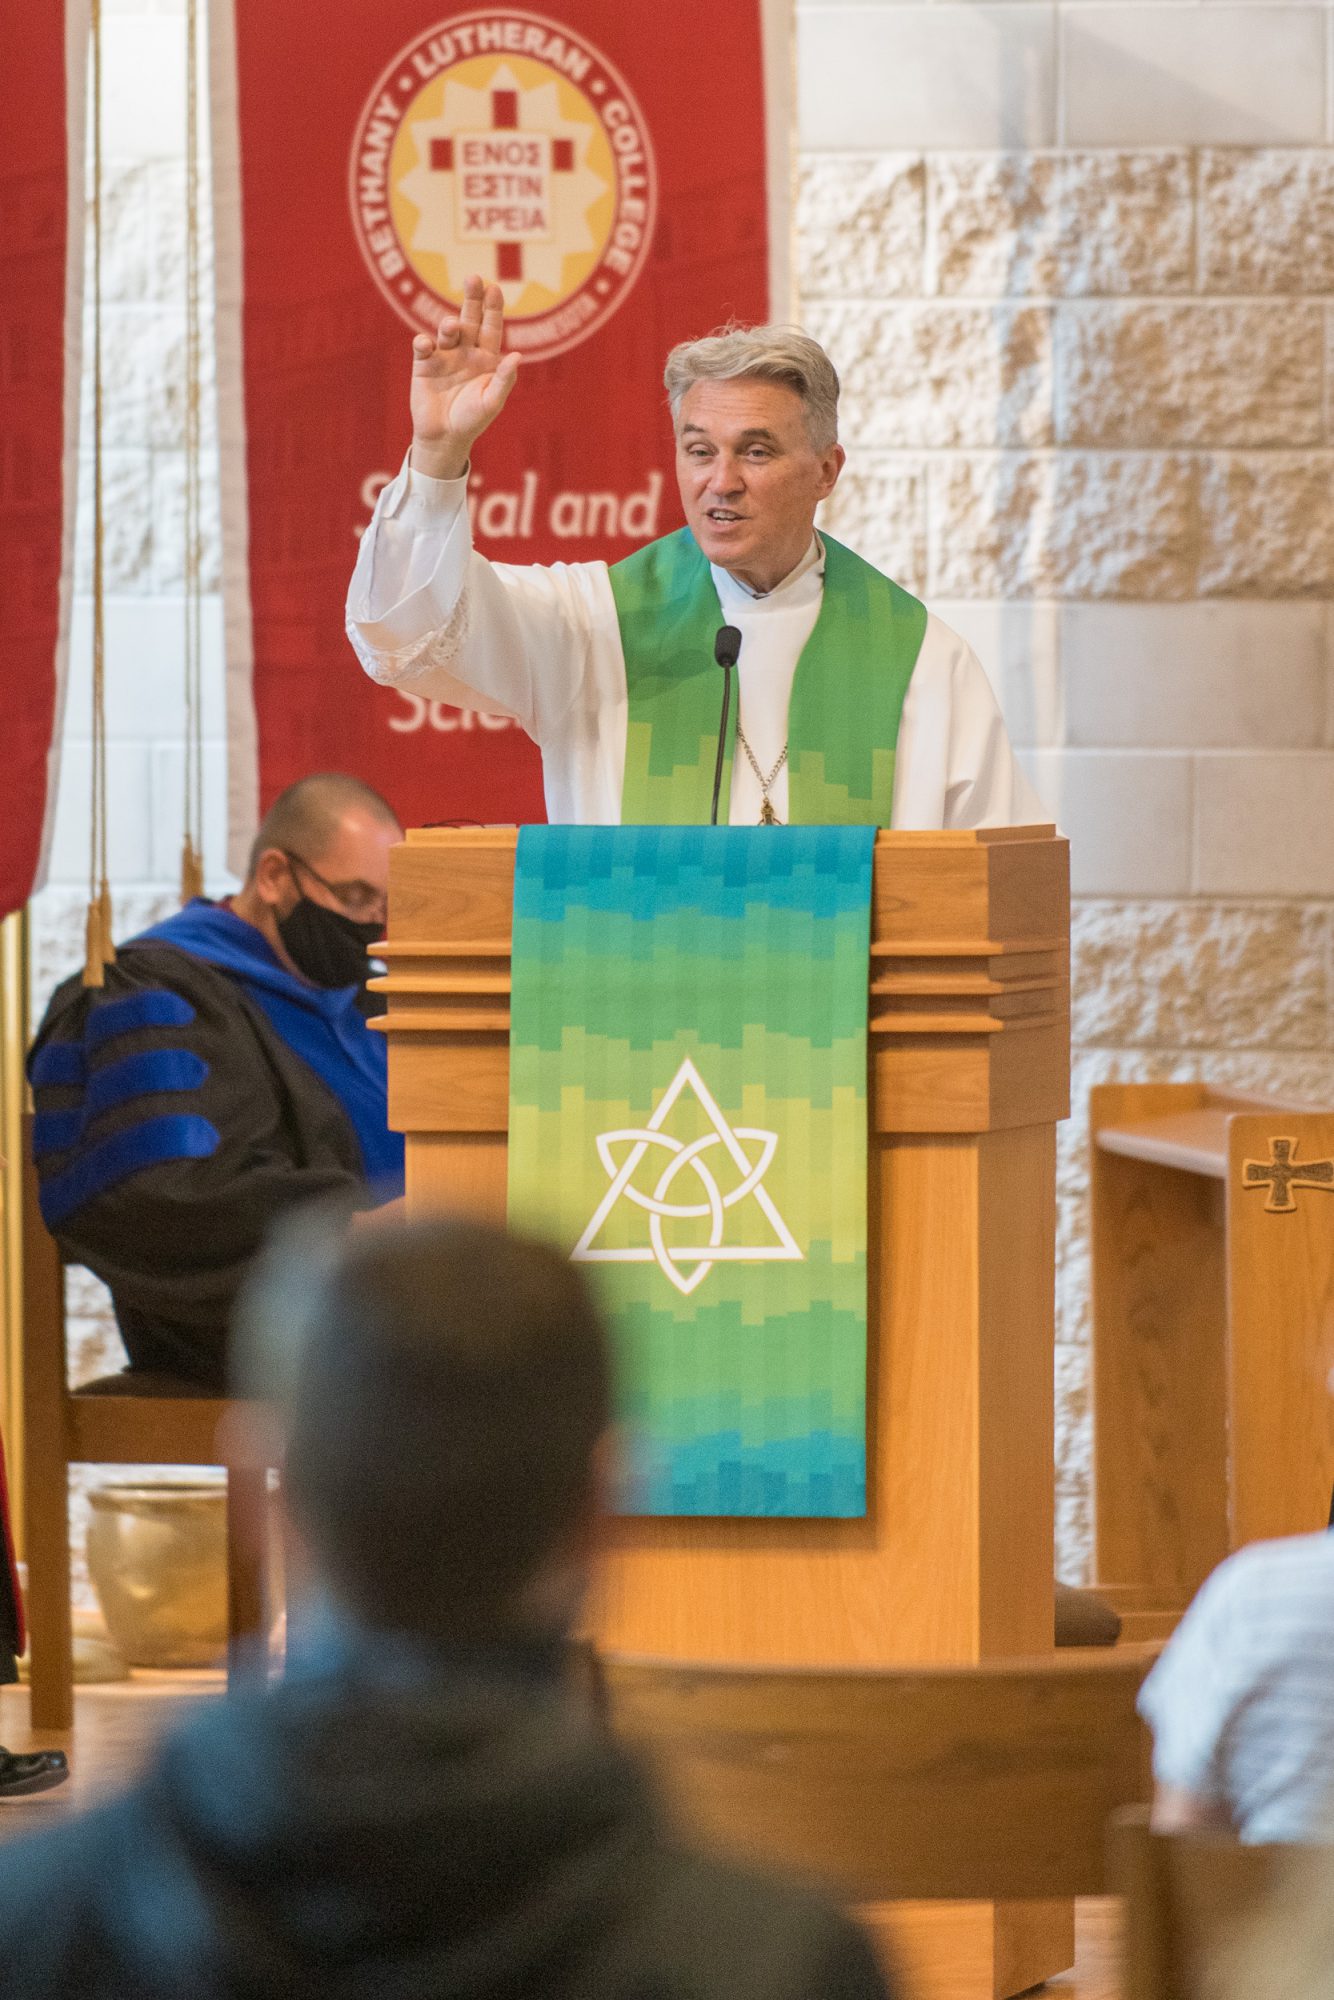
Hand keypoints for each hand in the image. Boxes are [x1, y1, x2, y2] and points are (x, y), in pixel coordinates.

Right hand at [409, 275, 519, 481]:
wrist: (444, 438)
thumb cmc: (472, 420)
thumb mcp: (492, 402)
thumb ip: (504, 379)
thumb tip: (518, 356)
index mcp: (486, 358)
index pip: (491, 327)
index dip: (493, 308)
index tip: (494, 288)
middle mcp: (465, 351)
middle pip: (469, 319)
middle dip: (472, 299)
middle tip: (473, 277)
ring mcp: (444, 355)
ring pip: (447, 331)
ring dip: (449, 325)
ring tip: (451, 326)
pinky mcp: (424, 364)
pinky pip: (423, 347)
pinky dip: (424, 343)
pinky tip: (427, 344)